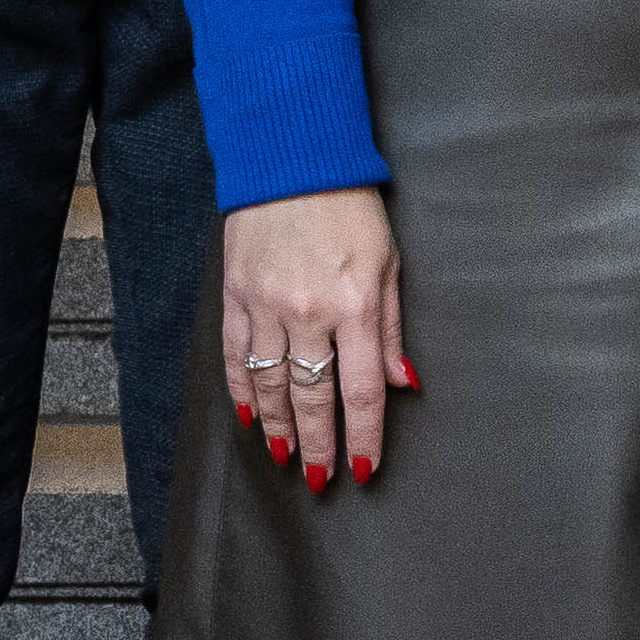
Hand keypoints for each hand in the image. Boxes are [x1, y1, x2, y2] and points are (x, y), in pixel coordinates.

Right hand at [217, 185, 405, 485]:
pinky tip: (249, 418)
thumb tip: (403, 384)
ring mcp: (266, 306)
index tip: (362, 468)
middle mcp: (309, 312)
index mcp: (356, 306)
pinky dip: (242, 392)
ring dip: (277, 428)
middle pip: (312, 398)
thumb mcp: (390, 263)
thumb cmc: (350, 208)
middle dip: (317, 445)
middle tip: (320, 479)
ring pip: (270, 385)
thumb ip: (391, 330)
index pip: (362, 391)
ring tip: (284, 458)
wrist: (290, 160)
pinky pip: (236, 357)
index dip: (363, 437)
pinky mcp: (236, 295)